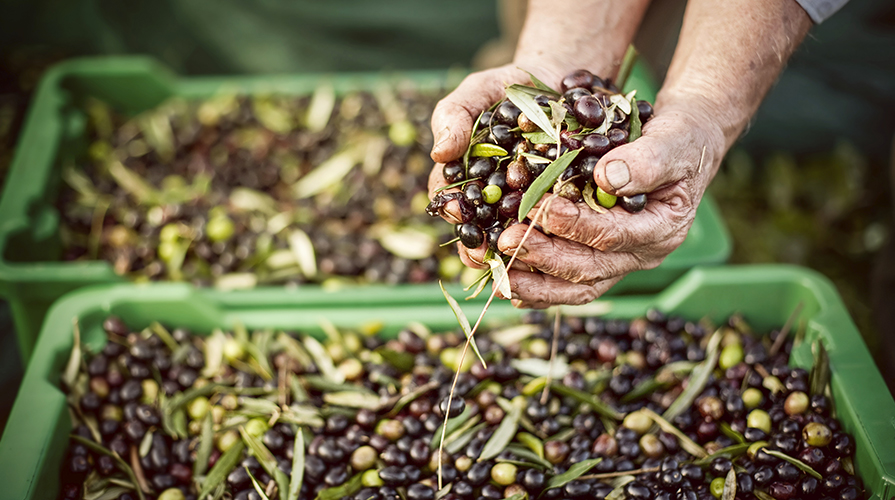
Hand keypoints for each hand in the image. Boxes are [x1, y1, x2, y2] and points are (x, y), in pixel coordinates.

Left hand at [431, 94, 725, 308]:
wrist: (684, 144)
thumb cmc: (680, 137)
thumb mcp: (674, 138)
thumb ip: (647, 159)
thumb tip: (607, 177)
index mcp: (662, 228)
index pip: (613, 236)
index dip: (576, 224)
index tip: (541, 207)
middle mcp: (642, 254)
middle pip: (589, 268)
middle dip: (544, 256)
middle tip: (505, 239)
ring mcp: (621, 262)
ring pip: (575, 285)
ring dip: (533, 282)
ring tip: (497, 271)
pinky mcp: (600, 260)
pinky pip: (567, 283)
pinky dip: (536, 286)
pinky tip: (505, 282)